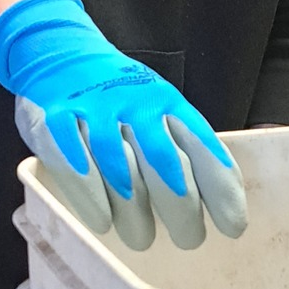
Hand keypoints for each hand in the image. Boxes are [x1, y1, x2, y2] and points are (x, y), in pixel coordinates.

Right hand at [0, 0, 246, 251]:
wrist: (56, 49)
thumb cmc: (115, 96)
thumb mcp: (152, 107)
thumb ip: (178, 144)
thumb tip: (213, 200)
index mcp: (164, 101)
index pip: (201, 145)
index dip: (219, 187)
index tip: (233, 226)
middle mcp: (133, 103)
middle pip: (165, 161)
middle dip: (182, 207)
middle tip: (189, 239)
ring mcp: (92, 110)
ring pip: (120, 166)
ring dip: (135, 209)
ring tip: (142, 238)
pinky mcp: (54, 119)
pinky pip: (74, 162)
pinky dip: (90, 196)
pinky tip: (102, 221)